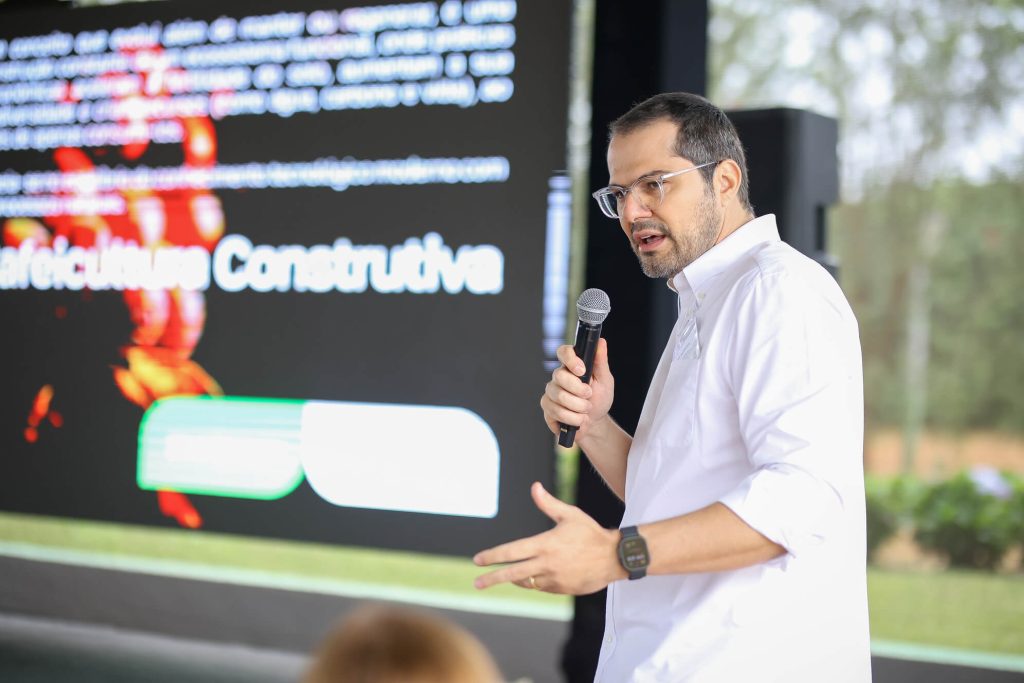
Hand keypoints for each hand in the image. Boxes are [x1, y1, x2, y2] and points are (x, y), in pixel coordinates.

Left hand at [473, 482, 624, 594]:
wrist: (614, 558)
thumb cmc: (591, 533)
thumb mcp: (570, 515)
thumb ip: (548, 503)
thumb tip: (534, 487)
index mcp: (545, 544)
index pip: (512, 551)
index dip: (493, 556)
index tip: (478, 560)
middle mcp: (547, 564)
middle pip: (512, 573)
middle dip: (492, 578)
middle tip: (477, 583)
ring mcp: (554, 579)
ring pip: (527, 581)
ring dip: (515, 578)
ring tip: (507, 574)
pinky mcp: (561, 589)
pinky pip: (541, 586)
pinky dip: (535, 581)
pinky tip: (535, 575)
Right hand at [540, 339, 613, 445]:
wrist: (595, 423)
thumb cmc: (600, 399)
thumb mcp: (605, 380)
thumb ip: (600, 362)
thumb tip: (600, 341)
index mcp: (572, 366)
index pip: (563, 352)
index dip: (570, 359)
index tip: (582, 371)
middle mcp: (559, 376)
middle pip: (559, 376)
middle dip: (578, 390)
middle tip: (589, 396)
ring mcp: (551, 391)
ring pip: (558, 396)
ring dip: (578, 407)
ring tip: (586, 410)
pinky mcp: (547, 407)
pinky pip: (554, 411)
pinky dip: (571, 418)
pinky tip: (577, 419)